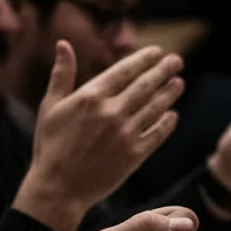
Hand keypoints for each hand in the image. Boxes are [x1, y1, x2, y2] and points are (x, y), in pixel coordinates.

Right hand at [15, 42, 184, 230]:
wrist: (58, 187)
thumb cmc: (51, 145)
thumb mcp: (50, 106)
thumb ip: (61, 74)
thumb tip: (63, 43)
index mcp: (91, 97)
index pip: (125, 70)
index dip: (144, 59)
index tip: (157, 51)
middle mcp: (111, 112)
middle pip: (146, 85)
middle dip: (164, 70)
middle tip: (177, 61)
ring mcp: (125, 134)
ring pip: (155, 108)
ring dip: (170, 94)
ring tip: (180, 83)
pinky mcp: (135, 155)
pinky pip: (157, 134)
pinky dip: (166, 123)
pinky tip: (173, 115)